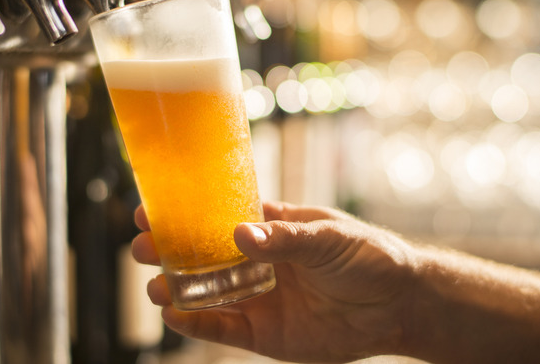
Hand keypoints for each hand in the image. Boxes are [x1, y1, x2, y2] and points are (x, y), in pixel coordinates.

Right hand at [131, 201, 417, 362]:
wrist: (398, 303)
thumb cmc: (368, 256)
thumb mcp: (328, 237)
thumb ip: (285, 239)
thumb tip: (240, 235)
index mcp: (273, 228)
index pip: (219, 216)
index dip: (185, 212)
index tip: (152, 206)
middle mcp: (258, 262)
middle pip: (202, 255)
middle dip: (169, 250)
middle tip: (141, 246)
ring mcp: (259, 297)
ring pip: (205, 293)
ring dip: (175, 287)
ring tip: (156, 283)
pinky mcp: (265, 332)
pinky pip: (223, 328)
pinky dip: (197, 322)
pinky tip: (175, 313)